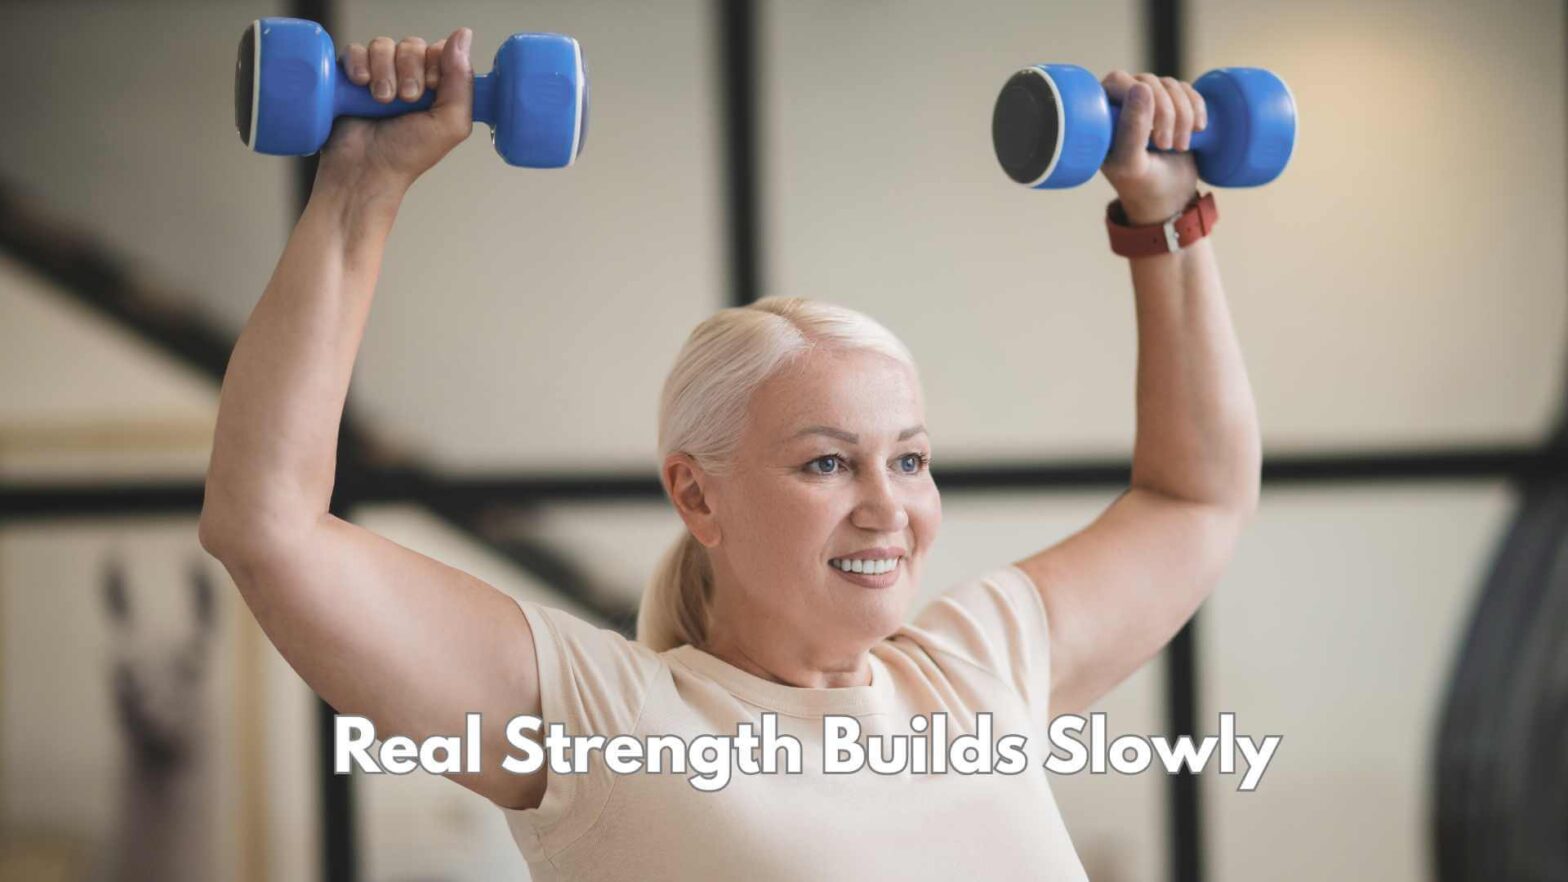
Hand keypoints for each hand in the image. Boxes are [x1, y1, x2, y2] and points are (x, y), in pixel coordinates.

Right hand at [315, 27, 475, 196]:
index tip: (431, 88)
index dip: (436, 63)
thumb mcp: (450, 124)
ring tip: (382, 101)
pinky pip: (356, 50)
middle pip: (413, 44)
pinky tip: (360, 84)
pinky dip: (359, 64)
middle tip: (406, 99)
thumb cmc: (407, 155)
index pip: (442, 50)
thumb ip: (462, 81)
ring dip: (384, 71)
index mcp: (437, 89)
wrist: (364, 169)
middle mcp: (409, 78)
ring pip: (384, 45)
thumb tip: (463, 35)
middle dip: (410, 70)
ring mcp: (380, 75)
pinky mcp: (351, 75)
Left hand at [1098, 71, 1207, 223]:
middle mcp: (1123, 102)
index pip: (1119, 81)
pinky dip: (1197, 108)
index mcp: (1102, 113)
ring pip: (1171, 84)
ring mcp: (1150, 101)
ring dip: (1183, 114)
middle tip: (1167, 146)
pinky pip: (1189, 89)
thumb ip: (1132, 129)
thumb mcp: (1132, 163)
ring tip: (1180, 146)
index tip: (1154, 137)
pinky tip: (1198, 130)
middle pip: (1149, 81)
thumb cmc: (1141, 185)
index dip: (1143, 102)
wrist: (1168, 199)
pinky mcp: (1174, 105)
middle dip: (1167, 112)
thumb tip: (1140, 86)